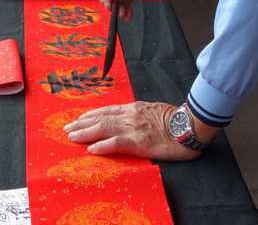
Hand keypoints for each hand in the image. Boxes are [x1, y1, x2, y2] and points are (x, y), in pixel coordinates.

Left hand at [65, 102, 202, 160]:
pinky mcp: (140, 141)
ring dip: (86, 133)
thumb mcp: (154, 111)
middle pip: (101, 118)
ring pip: (104, 128)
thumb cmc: (176, 120)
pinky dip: (103, 146)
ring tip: (72, 137)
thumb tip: (128, 120)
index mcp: (134, 108)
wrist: (190, 125)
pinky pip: (117, 143)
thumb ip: (139, 114)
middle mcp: (130, 115)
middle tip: (67, 129)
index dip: (91, 115)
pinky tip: (92, 150)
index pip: (107, 111)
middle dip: (82, 124)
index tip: (78, 119)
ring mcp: (134, 128)